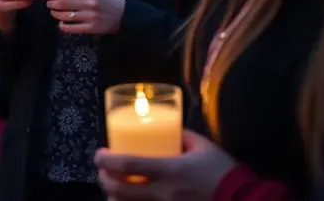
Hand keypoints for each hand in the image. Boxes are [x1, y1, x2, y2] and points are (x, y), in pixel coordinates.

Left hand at [44, 0, 124, 34]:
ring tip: (52, 10)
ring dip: (55, 12)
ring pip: (65, 15)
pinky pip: (71, 28)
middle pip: (63, 1)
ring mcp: (90, 16)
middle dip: (51, 0)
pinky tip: (60, 23)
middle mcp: (90, 2)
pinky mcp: (91, 28)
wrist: (123, 15)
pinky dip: (62, 26)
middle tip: (47, 0)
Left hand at [95, 130, 237, 199]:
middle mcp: (163, 193)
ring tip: (114, 187)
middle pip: (119, 191)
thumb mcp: (203, 146)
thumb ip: (183, 136)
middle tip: (102, 171)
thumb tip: (169, 130)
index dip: (106, 160)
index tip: (99, 154)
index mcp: (169, 170)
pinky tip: (129, 199)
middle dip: (103, 180)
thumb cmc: (224, 172)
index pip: (127, 164)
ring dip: (114, 197)